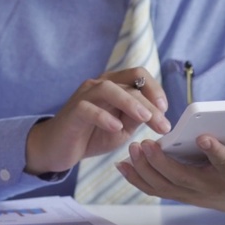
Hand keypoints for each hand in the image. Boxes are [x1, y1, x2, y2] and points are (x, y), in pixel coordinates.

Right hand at [24, 68, 170, 175]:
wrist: (58, 148)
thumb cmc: (92, 135)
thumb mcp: (122, 128)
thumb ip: (137, 118)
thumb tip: (159, 113)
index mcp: (114, 85)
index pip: (138, 75)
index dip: (155, 89)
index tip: (165, 110)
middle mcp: (99, 85)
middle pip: (129, 84)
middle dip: (150, 104)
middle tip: (163, 125)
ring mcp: (84, 96)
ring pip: (109, 89)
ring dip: (130, 103)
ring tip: (144, 119)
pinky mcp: (73, 111)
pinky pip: (88, 108)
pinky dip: (104, 116)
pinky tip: (116, 128)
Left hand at [117, 132, 224, 218]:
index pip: (224, 164)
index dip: (215, 152)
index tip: (204, 137)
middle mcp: (211, 188)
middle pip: (183, 178)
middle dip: (162, 161)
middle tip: (147, 143)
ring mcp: (193, 194)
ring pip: (165, 186)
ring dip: (145, 169)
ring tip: (133, 149)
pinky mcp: (181, 195)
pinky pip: (156, 189)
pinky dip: (137, 179)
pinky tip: (123, 165)